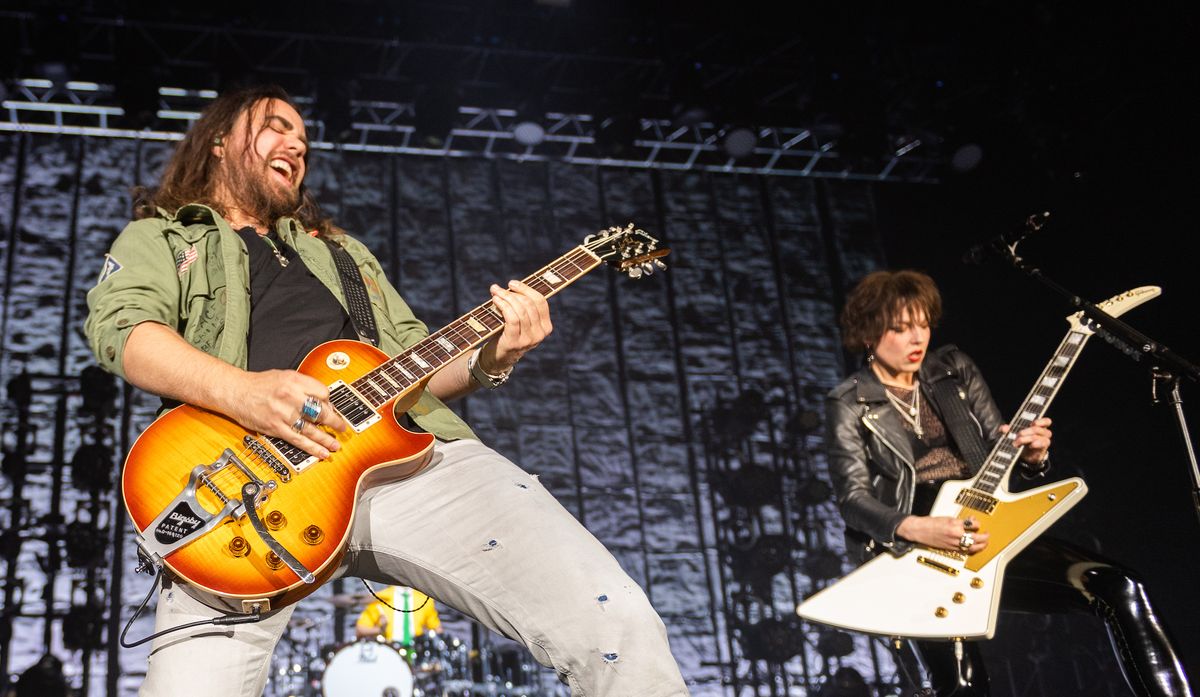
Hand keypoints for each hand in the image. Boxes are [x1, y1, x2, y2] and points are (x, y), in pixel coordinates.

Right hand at [227, 369, 348, 458]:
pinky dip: (312, 447)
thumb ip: (303, 386)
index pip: (323, 393)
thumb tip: (321, 399)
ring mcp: (283, 413)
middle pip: (320, 412)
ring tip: (335, 445)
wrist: (235, 391)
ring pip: (311, 429)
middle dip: (334, 422)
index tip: (330, 408)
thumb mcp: (284, 376)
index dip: (329, 402)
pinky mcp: (275, 428)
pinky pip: (298, 440)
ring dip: (326, 439)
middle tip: (341, 428)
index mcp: (294, 381)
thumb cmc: (258, 384)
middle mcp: (290, 396)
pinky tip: (321, 452)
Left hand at [480, 280, 552, 372]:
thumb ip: (523, 307)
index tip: (512, 283)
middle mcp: (540, 334)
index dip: (527, 289)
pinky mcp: (515, 342)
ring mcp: (529, 340)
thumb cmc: (508, 334)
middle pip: (529, 304)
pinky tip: (495, 301)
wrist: (498, 358)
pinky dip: (503, 306)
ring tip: (495, 293)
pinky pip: (512, 318)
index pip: (541, 302)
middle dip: (513, 292)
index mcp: (546, 327)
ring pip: (520, 310)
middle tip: (498, 288)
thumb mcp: (521, 322)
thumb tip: (514, 285)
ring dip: (506, 298)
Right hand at [895, 515, 989, 553]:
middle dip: (985, 537)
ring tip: (984, 543)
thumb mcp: (947, 518)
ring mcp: (954, 544)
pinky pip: (965, 550)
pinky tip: (974, 547)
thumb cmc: (931, 523)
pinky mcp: (951, 549)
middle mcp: (955, 535)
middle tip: (987, 534)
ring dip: (981, 545)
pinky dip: (972, 549)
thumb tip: (970, 522)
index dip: (977, 523)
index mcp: (954, 525)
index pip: (974, 525)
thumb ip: (960, 521)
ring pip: (973, 547)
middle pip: (976, 538)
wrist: (920, 530)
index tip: (976, 522)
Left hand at [1000, 416, 1051, 464]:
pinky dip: (1036, 444)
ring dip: (1026, 439)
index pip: (1046, 421)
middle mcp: (1044, 433)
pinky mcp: (1043, 448)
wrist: (1022, 455)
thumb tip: (1004, 428)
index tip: (1032, 423)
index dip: (1041, 421)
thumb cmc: (1019, 440)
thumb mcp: (1011, 434)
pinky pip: (1043, 444)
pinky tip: (1030, 445)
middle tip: (1017, 435)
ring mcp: (1044, 440)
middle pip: (1037, 429)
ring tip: (1018, 442)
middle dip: (1025, 432)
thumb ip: (1005, 430)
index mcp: (1038, 426)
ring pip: (1037, 436)